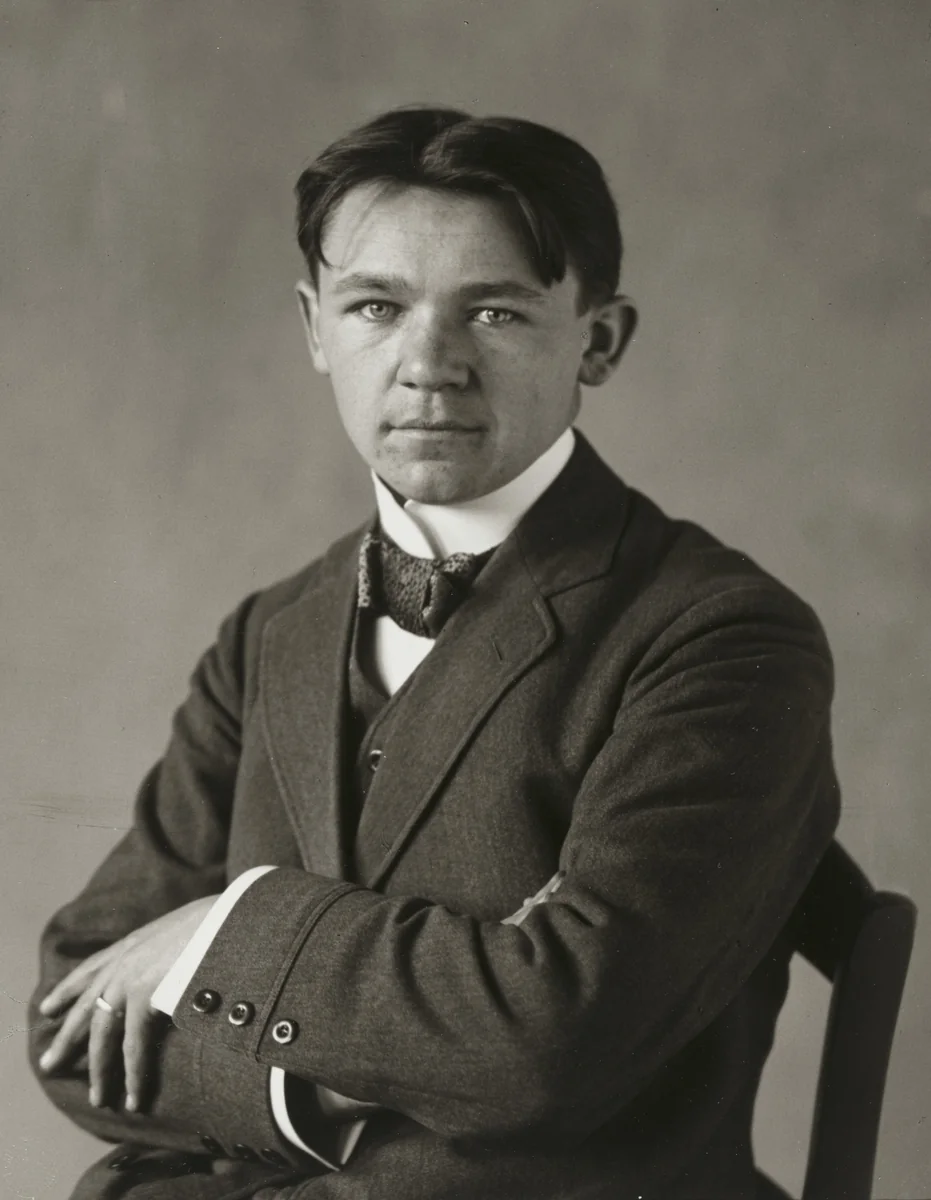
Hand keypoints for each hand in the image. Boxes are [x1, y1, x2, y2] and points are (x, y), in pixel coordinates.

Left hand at [38, 895, 216, 1111]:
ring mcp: (131, 977)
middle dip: (67, 1038)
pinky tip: (133, 1098)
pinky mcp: (145, 995)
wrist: (236, 913)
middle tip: (49, 1064)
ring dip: (100, 1069)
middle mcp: (125, 959)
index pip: (91, 968)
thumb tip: (183, 959)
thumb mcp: (188, 927)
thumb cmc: (225, 918)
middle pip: (87, 1007)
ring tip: (97, 1098)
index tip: (48, 1008)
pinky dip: (134, 1074)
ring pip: (103, 1034)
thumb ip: (174, 945)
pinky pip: (134, 1046)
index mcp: (135, 942)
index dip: (68, 989)